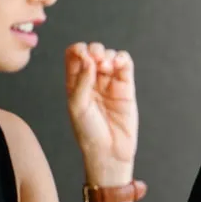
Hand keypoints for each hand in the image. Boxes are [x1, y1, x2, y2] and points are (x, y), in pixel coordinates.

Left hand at [66, 42, 137, 185]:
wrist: (110, 151)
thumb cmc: (88, 133)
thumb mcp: (77, 106)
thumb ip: (82, 81)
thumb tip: (88, 58)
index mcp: (75, 84)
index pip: (74, 56)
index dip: (78, 50)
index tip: (83, 55)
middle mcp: (92, 81)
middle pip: (93, 52)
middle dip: (95, 50)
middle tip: (96, 59)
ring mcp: (110, 83)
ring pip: (110, 56)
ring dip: (109, 54)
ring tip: (107, 65)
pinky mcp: (127, 87)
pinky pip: (126, 66)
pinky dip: (123, 59)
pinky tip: (119, 63)